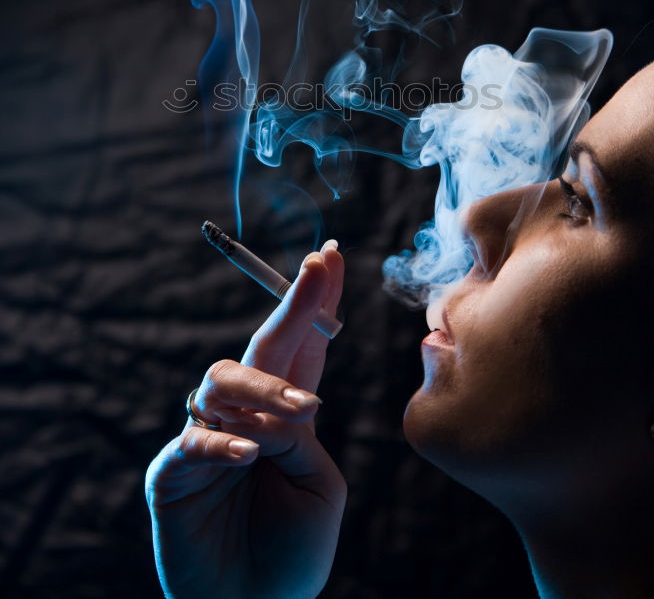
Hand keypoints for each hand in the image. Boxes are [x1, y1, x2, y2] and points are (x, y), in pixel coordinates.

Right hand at [145, 242, 345, 598]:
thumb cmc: (291, 548)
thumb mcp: (319, 487)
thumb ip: (301, 439)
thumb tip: (273, 405)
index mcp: (287, 414)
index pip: (302, 346)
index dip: (314, 301)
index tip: (329, 256)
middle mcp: (245, 414)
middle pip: (264, 343)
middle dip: (294, 302)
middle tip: (318, 267)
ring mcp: (206, 435)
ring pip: (226, 379)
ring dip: (268, 389)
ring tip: (305, 412)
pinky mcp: (172, 470)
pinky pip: (195, 439)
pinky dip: (225, 443)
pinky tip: (251, 454)